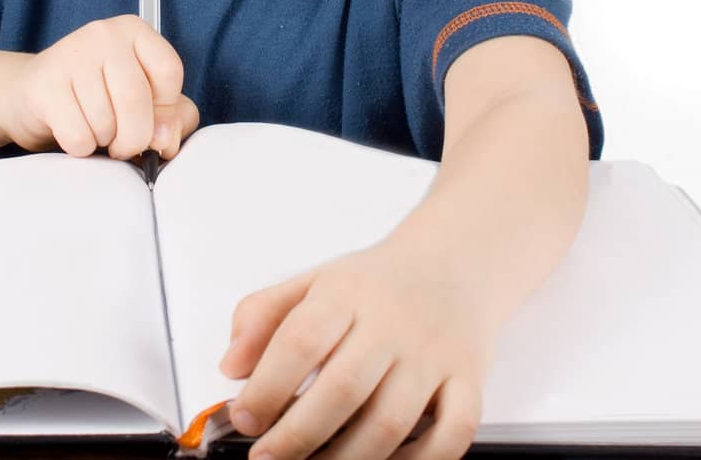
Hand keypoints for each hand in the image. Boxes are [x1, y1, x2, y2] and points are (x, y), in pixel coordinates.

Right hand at [0, 15, 200, 160]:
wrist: (34, 96)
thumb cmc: (98, 97)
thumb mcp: (145, 99)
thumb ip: (174, 118)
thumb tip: (166, 139)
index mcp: (134, 31)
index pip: (168, 71)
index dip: (165, 109)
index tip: (153, 123)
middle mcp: (103, 34)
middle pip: (136, 99)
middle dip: (135, 139)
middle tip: (124, 147)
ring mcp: (70, 55)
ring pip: (105, 121)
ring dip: (103, 141)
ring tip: (94, 129)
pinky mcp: (44, 83)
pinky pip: (77, 135)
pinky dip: (81, 147)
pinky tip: (74, 132)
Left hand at [216, 235, 498, 459]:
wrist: (455, 261)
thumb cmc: (376, 283)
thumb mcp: (312, 281)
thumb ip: (262, 316)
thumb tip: (232, 366)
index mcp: (347, 294)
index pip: (301, 340)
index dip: (267, 385)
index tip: (245, 418)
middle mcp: (392, 324)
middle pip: (343, 389)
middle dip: (297, 436)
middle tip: (267, 459)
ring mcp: (433, 355)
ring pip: (391, 422)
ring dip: (347, 458)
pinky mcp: (468, 381)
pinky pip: (453, 433)